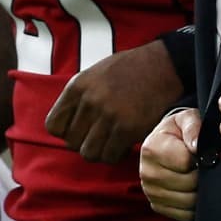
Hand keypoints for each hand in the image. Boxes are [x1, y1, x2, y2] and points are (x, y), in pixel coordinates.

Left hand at [44, 39, 184, 162]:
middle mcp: (90, 101)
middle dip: (86, 142)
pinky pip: (110, 155)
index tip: (81, 129)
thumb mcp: (96, 73)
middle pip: (72, 142)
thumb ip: (80, 96)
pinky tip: (124, 144)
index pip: (54, 125)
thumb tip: (68, 122)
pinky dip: (116, 155)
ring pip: (89, 153)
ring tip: (112, 142)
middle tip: (102, 135)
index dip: (66, 131)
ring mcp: (109, 115)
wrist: (166, 64)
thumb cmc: (132, 68)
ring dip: (100, 151)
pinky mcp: (128, 128)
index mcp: (78, 86)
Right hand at [140, 108, 200, 220]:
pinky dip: (194, 206)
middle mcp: (146, 172)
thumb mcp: (187, 118)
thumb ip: (193, 127)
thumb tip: (196, 146)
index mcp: (152, 148)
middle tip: (207, 166)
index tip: (204, 151)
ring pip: (186, 201)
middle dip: (203, 175)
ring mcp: (150, 191)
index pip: (185, 162)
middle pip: (187, 183)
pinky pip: (181, 214)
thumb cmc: (179, 130)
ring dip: (200, 191)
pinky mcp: (156, 205)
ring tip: (202, 176)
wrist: (167, 142)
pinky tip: (196, 190)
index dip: (201, 157)